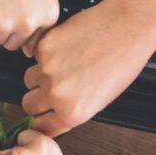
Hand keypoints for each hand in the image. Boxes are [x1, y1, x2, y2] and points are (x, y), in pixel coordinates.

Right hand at [22, 0, 155, 136]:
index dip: (43, 121)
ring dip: (40, 76)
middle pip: (29, 105)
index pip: (42, 128)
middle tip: (52, 89)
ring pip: (29, 80)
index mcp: (72, 112)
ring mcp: (47, 69)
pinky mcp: (43, 46)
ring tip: (63, 66)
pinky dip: (45, 54)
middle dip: (38, 99)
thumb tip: (55, 114)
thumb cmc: (124, 60)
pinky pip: (35, 56)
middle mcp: (57, 93)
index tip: (43, 117)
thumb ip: (74, 110)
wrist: (126, 26)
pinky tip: (66, 49)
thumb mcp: (102, 100)